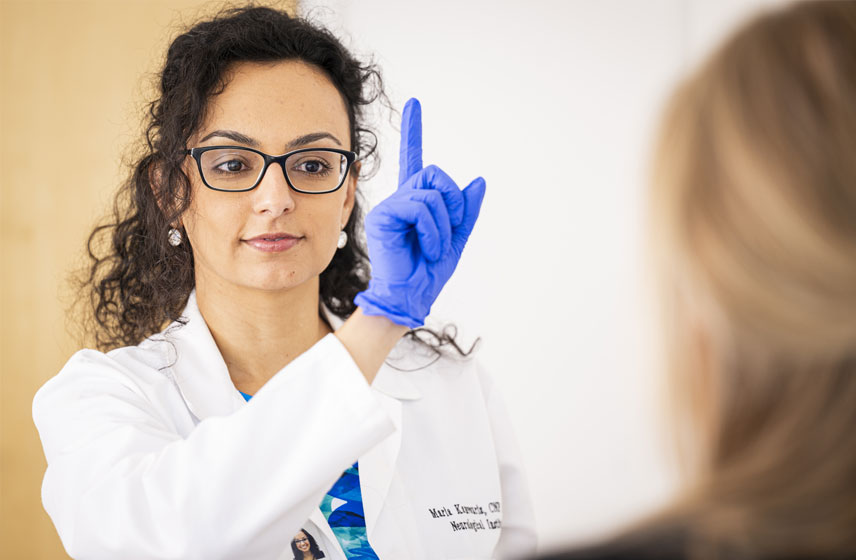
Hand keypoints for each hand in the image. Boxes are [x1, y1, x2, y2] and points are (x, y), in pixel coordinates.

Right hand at [354, 98, 485, 327]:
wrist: (410, 295)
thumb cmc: (428, 270)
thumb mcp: (457, 239)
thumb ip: (466, 211)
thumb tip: (478, 181)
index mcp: (417, 201)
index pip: (415, 159)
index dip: (413, 131)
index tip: (414, 103)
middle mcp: (402, 198)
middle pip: (437, 175)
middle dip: (453, 204)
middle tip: (446, 234)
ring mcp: (391, 205)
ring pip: (433, 193)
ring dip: (444, 225)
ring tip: (433, 247)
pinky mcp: (384, 215)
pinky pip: (421, 207)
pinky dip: (432, 230)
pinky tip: (425, 247)